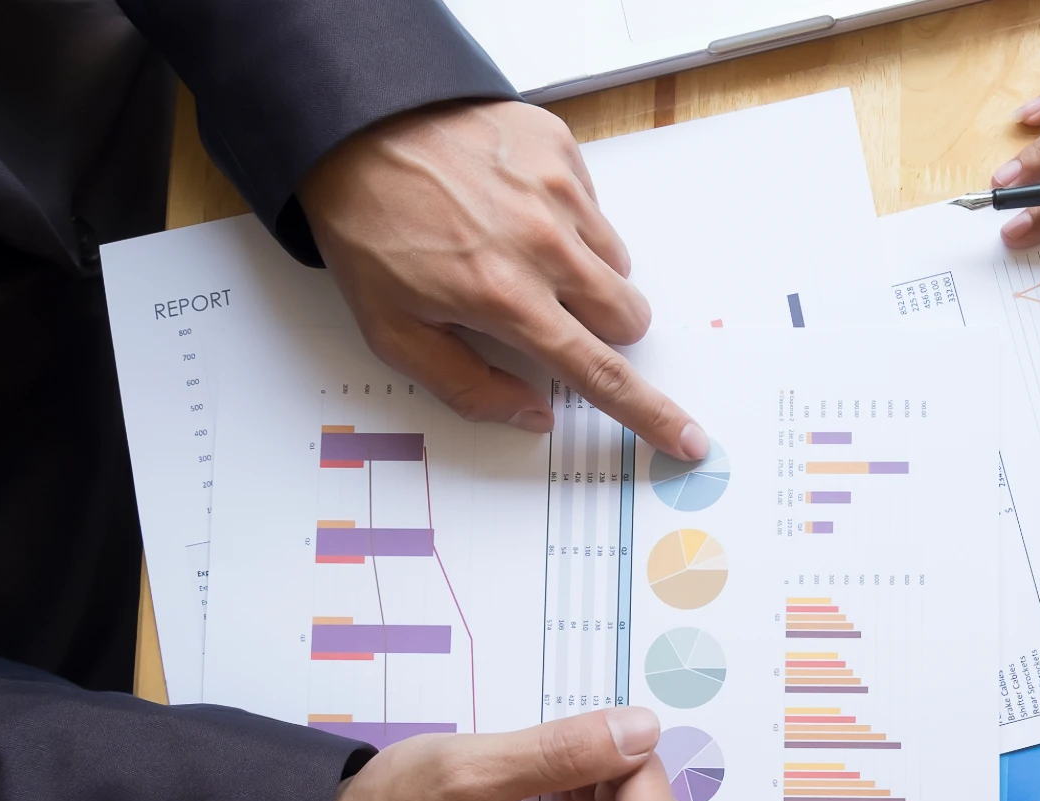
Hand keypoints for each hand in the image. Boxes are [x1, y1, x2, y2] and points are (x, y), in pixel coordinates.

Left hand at [299, 100, 707, 457]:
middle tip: (543, 311)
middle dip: (600, 329)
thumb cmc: (366, 228)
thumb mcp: (390, 330)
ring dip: (582, 272)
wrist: (350, 124)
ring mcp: (558, 190)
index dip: (650, 414)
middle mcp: (544, 244)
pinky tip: (511, 204)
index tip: (689, 438)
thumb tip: (532, 414)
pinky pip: (593, 206)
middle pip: (628, 317)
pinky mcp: (559, 148)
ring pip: (615, 263)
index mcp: (505, 298)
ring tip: (517, 249)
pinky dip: (565, 217)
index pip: (600, 372)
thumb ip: (466, 385)